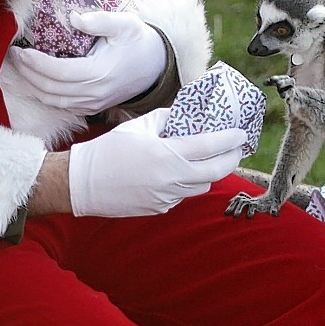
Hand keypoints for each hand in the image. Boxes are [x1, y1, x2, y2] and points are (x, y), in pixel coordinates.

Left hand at [8, 11, 166, 115]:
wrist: (156, 66)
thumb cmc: (139, 41)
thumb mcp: (124, 23)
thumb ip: (98, 20)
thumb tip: (73, 17)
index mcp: (99, 73)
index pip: (57, 72)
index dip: (35, 63)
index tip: (20, 49)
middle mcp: (94, 94)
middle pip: (50, 88)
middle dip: (27, 73)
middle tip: (14, 55)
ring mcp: (93, 104)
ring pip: (53, 101)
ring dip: (32, 85)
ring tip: (20, 67)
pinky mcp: (92, 108)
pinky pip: (62, 106)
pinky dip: (45, 94)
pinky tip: (36, 80)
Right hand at [67, 109, 245, 217]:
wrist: (83, 183)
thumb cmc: (110, 150)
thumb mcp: (140, 126)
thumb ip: (168, 120)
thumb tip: (188, 116)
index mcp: (167, 155)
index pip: (210, 146)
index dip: (230, 139)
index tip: (241, 134)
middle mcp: (171, 179)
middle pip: (215, 171)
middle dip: (231, 159)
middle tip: (237, 149)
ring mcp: (167, 197)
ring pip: (201, 186)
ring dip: (210, 172)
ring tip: (210, 159)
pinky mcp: (160, 208)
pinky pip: (182, 195)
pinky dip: (187, 183)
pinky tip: (179, 172)